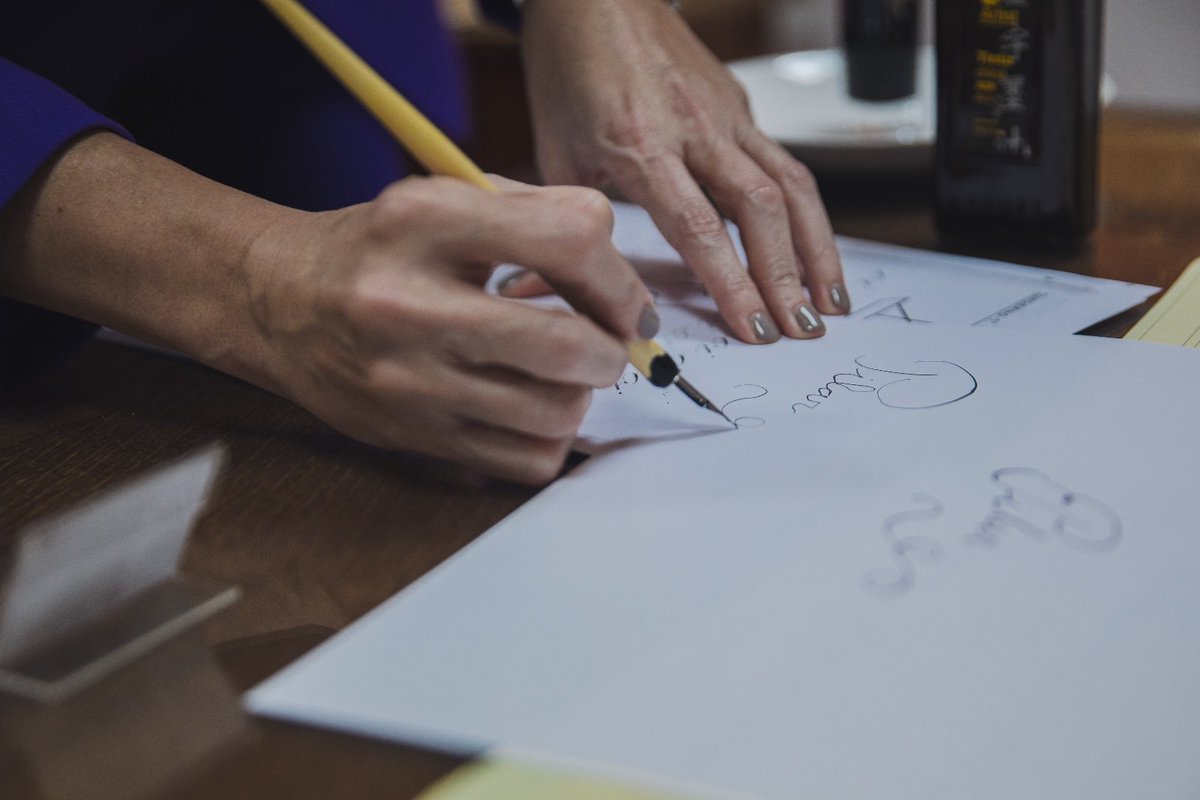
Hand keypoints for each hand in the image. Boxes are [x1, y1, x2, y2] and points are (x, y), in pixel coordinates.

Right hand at [244, 177, 653, 483]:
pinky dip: (550, 437)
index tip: (622, 299)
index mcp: (424, 220)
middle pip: (571, 346)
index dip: (619, 277)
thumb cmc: (379, 249)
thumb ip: (538, 214)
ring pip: (557, 412)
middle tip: (605, 343)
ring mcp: (409, 381)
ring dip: (581, 394)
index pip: (571, 241)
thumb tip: (621, 276)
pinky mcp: (413, 435)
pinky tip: (529, 406)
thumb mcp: (445, 199)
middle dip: (612, 349)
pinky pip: (527, 460)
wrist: (278, 303)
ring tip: (559, 372)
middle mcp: (410, 304)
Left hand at [516, 0, 848, 342]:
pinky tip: (816, 253)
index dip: (730, 281)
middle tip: (800, 330)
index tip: (752, 327)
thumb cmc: (569, 68)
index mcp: (640, 141)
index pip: (697, 225)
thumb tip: (553, 287)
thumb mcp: (554, 148)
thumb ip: (571, 219)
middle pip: (759, 208)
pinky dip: (807, 215)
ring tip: (829, 303)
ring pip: (790, 185)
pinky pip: (785, 165)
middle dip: (785, 277)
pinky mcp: (742, 107)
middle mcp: (694, 126)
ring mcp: (727, 114)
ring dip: (816, 250)